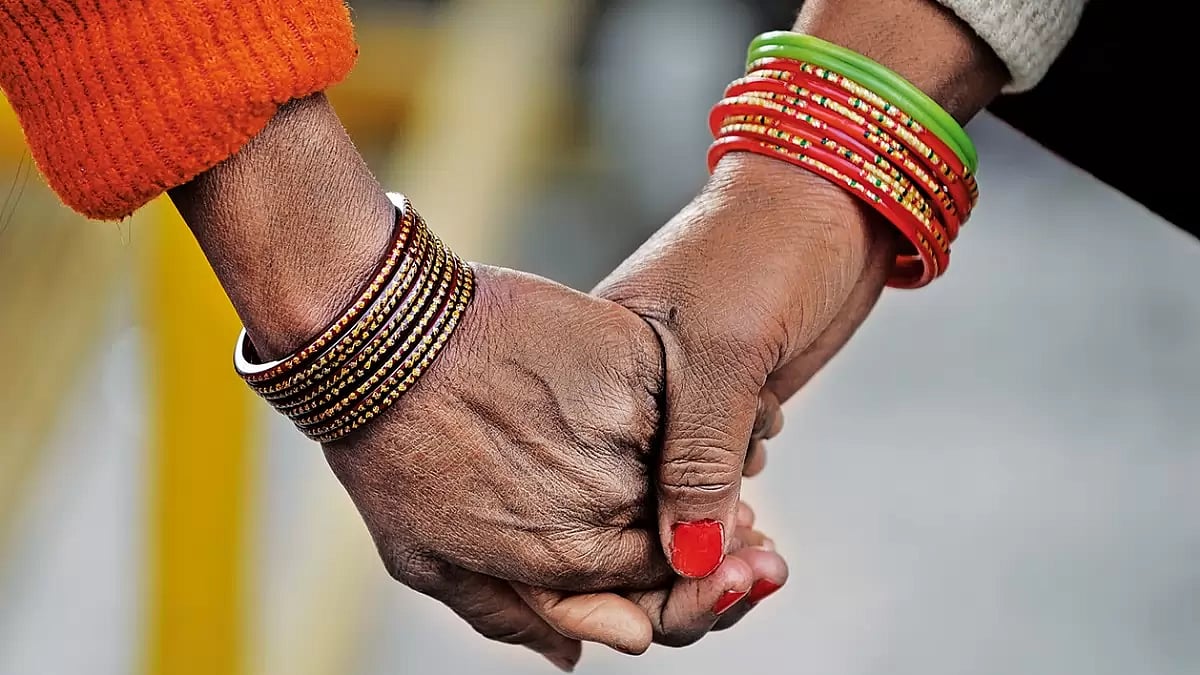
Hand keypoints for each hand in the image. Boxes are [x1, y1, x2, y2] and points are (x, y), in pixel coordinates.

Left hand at [321, 264, 786, 667]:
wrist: (381, 338)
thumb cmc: (391, 452)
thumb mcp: (427, 559)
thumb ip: (508, 614)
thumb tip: (576, 657)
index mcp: (570, 556)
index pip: (660, 587)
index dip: (693, 579)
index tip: (714, 558)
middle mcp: (612, 498)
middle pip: (689, 529)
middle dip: (722, 532)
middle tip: (736, 517)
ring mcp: (627, 426)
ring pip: (697, 459)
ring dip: (711, 462)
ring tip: (709, 451)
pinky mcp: (635, 358)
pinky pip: (690, 392)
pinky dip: (698, 402)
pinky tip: (692, 402)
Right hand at [595, 152, 892, 576]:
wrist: (829, 193)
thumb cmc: (765, 250)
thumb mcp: (726, 354)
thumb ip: (700, 457)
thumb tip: (688, 560)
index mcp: (597, 375)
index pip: (589, 491)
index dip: (633, 557)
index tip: (692, 593)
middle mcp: (623, 398)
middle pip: (628, 513)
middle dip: (684, 559)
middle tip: (749, 577)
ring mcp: (670, 401)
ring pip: (674, 502)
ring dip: (716, 536)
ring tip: (761, 561)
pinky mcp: (715, 403)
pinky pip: (711, 480)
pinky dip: (732, 508)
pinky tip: (759, 524)